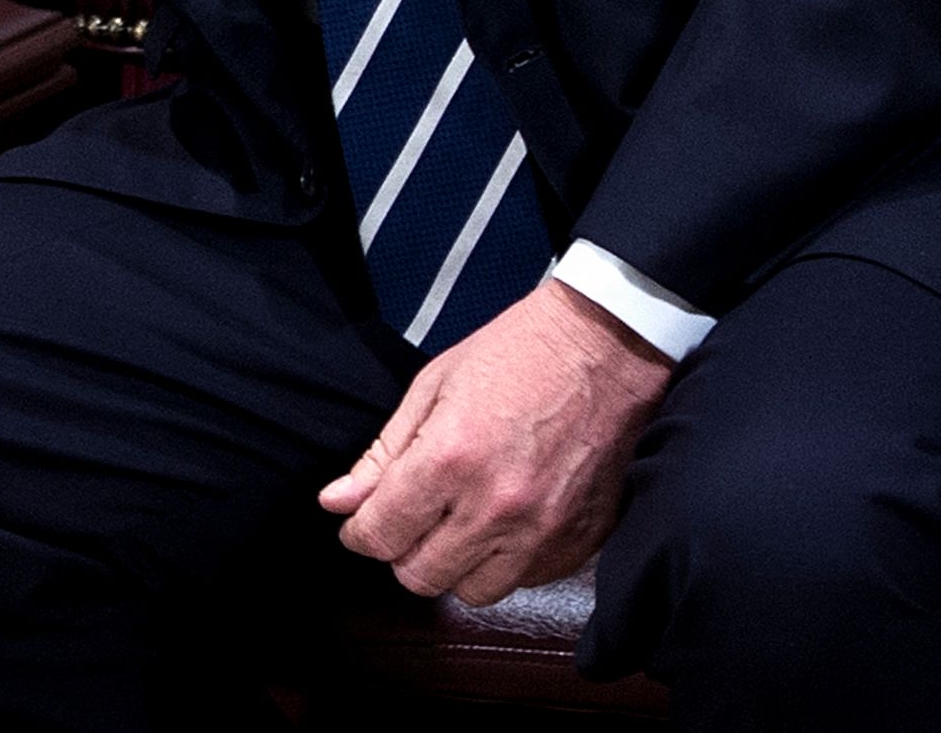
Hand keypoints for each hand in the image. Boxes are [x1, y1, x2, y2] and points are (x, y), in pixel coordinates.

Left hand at [319, 279, 674, 601]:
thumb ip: (384, 454)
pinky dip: (505, 562)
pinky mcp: (580, 543)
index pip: (382, 535)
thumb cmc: (512, 357)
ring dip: (454, 564)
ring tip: (457, 523)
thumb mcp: (431, 388)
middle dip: (402, 551)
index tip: (359, 524)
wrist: (604, 350)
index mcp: (450, 461)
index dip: (358, 533)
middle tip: (409, 519)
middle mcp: (495, 508)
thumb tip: (337, 502)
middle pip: (422, 576)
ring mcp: (542, 533)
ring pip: (474, 591)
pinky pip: (525, 581)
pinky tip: (503, 524)